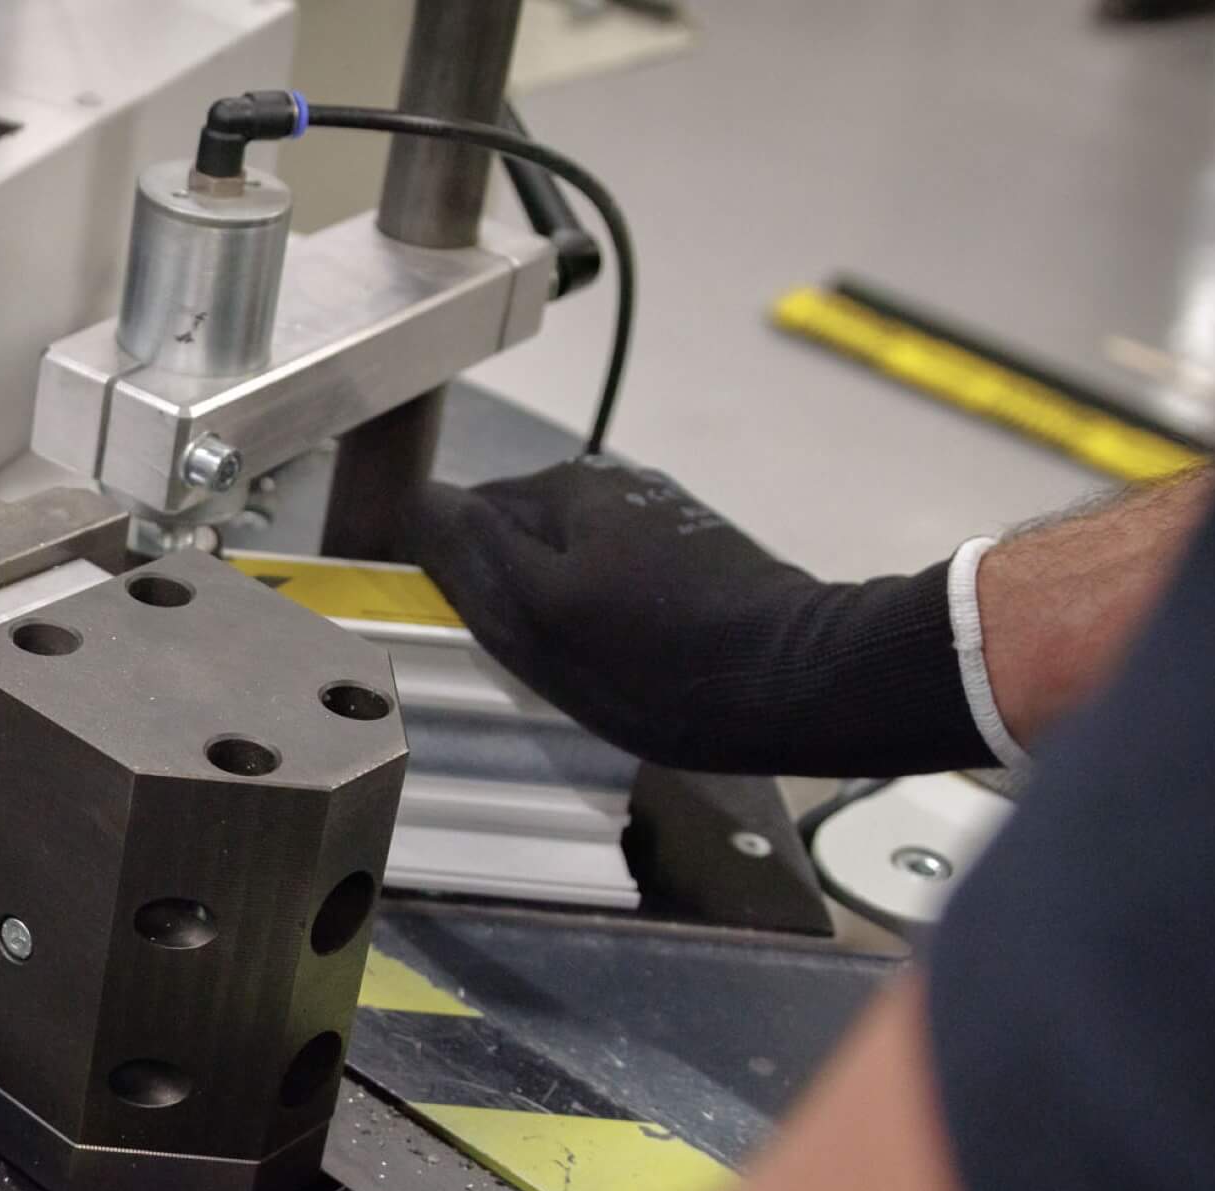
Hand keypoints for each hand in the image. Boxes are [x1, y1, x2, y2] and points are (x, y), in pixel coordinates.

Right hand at [395, 458, 992, 777]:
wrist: (798, 682)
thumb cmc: (656, 662)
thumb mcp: (541, 619)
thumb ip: (474, 557)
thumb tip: (417, 501)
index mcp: (563, 488)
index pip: (468, 516)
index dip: (458, 574)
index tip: (472, 631)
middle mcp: (611, 485)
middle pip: (523, 538)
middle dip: (515, 591)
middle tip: (534, 660)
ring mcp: (660, 516)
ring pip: (572, 563)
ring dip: (565, 608)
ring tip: (590, 666)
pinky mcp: (699, 553)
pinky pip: (620, 581)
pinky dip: (613, 616)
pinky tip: (637, 660)